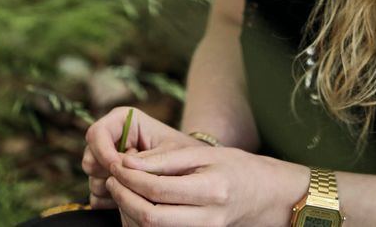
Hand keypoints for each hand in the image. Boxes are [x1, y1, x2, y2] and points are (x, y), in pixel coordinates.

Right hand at [82, 106, 191, 209]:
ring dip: (113, 188)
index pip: (96, 133)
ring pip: (92, 179)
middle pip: (89, 158)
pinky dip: (112, 201)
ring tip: (138, 186)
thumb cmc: (182, 153)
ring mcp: (106, 161)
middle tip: (132, 178)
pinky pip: (96, 196)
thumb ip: (146, 160)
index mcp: (122, 120)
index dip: (103, 152)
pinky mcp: (107, 181)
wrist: (190, 167)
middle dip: (108, 173)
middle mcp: (110, 139)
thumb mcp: (168, 153)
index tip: (116, 168)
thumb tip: (121, 166)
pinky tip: (133, 197)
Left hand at [105, 140, 308, 225]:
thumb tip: (131, 162)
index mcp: (211, 189)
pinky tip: (136, 205)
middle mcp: (207, 218)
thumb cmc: (234, 168)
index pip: (159, 189)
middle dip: (125, 197)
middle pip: (152, 217)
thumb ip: (168, 159)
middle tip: (112, 179)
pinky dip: (142, 222)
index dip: (132, 178)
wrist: (262, 195)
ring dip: (129, 211)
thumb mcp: (205, 155)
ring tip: (121, 189)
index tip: (117, 164)